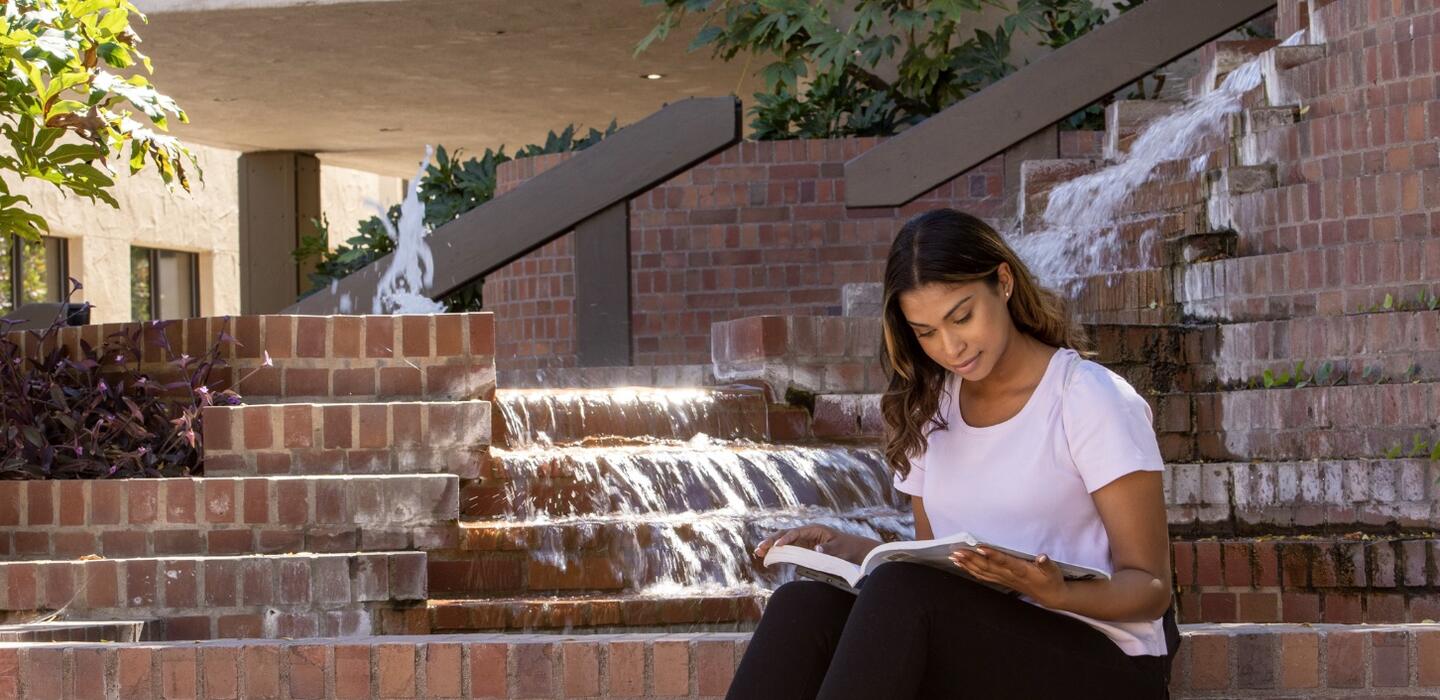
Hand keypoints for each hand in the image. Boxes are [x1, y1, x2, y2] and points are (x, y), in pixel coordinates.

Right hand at [753, 524, 840, 559]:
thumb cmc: (846, 547)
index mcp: (813, 529)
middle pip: (785, 534)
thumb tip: (816, 549)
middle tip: (761, 548)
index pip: (796, 532)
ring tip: (758, 552)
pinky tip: (767, 557)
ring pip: (783, 542)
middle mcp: (805, 534)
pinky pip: (787, 550)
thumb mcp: (839, 548)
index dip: (786, 538)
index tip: (778, 545)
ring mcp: (803, 541)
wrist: (852, 549)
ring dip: (771, 546)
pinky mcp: (802, 549)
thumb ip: (828, 549)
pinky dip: (777, 553)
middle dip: (772, 540)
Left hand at [949, 547, 1069, 608]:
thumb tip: (1042, 556)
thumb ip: (1046, 564)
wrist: (1050, 596)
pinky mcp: (1001, 581)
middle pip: (988, 567)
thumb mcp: (1053, 571)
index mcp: (1022, 571)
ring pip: (983, 572)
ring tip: (954, 557)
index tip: (980, 548)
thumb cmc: (1052, 580)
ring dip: (967, 565)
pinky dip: (971, 570)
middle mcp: (1010, 575)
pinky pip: (983, 576)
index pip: (1005, 562)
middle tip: (957, 551)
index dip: (993, 556)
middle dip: (971, 559)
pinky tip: (961, 565)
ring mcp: (1004, 579)